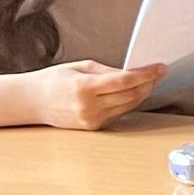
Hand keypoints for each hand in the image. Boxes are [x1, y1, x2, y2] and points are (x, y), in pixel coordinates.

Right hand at [32, 60, 162, 129]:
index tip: (160, 67)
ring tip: (149, 81)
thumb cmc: (54, 81)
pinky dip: (130, 102)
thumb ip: (108, 70)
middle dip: (148, 83)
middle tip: (158, 73)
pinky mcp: (94, 127)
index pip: (124, 81)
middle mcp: (89, 106)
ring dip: (142, 93)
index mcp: (84, 87)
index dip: (146, 74)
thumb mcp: (80, 67)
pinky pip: (119, 113)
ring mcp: (92, 119)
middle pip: (131, 95)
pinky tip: (134, 92)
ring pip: (128, 106)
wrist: (33, 102)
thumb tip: (134, 73)